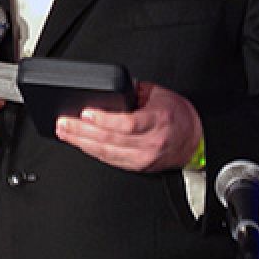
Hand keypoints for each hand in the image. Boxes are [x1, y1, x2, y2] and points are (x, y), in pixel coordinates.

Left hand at [54, 81, 202, 172]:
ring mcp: (144, 158)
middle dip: (82, 131)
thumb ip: (134, 91)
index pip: (127, 124)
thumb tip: (108, 91)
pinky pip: (110, 160)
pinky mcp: (138, 167)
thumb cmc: (178, 116)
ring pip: (107, 153)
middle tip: (64, 123)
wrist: (194, 140)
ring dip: (82, 143)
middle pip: (110, 139)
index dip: (104, 120)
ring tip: (65, 133)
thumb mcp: (159, 95)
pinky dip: (93, 151)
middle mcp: (151, 142)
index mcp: (158, 120)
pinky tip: (80, 144)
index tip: (86, 114)